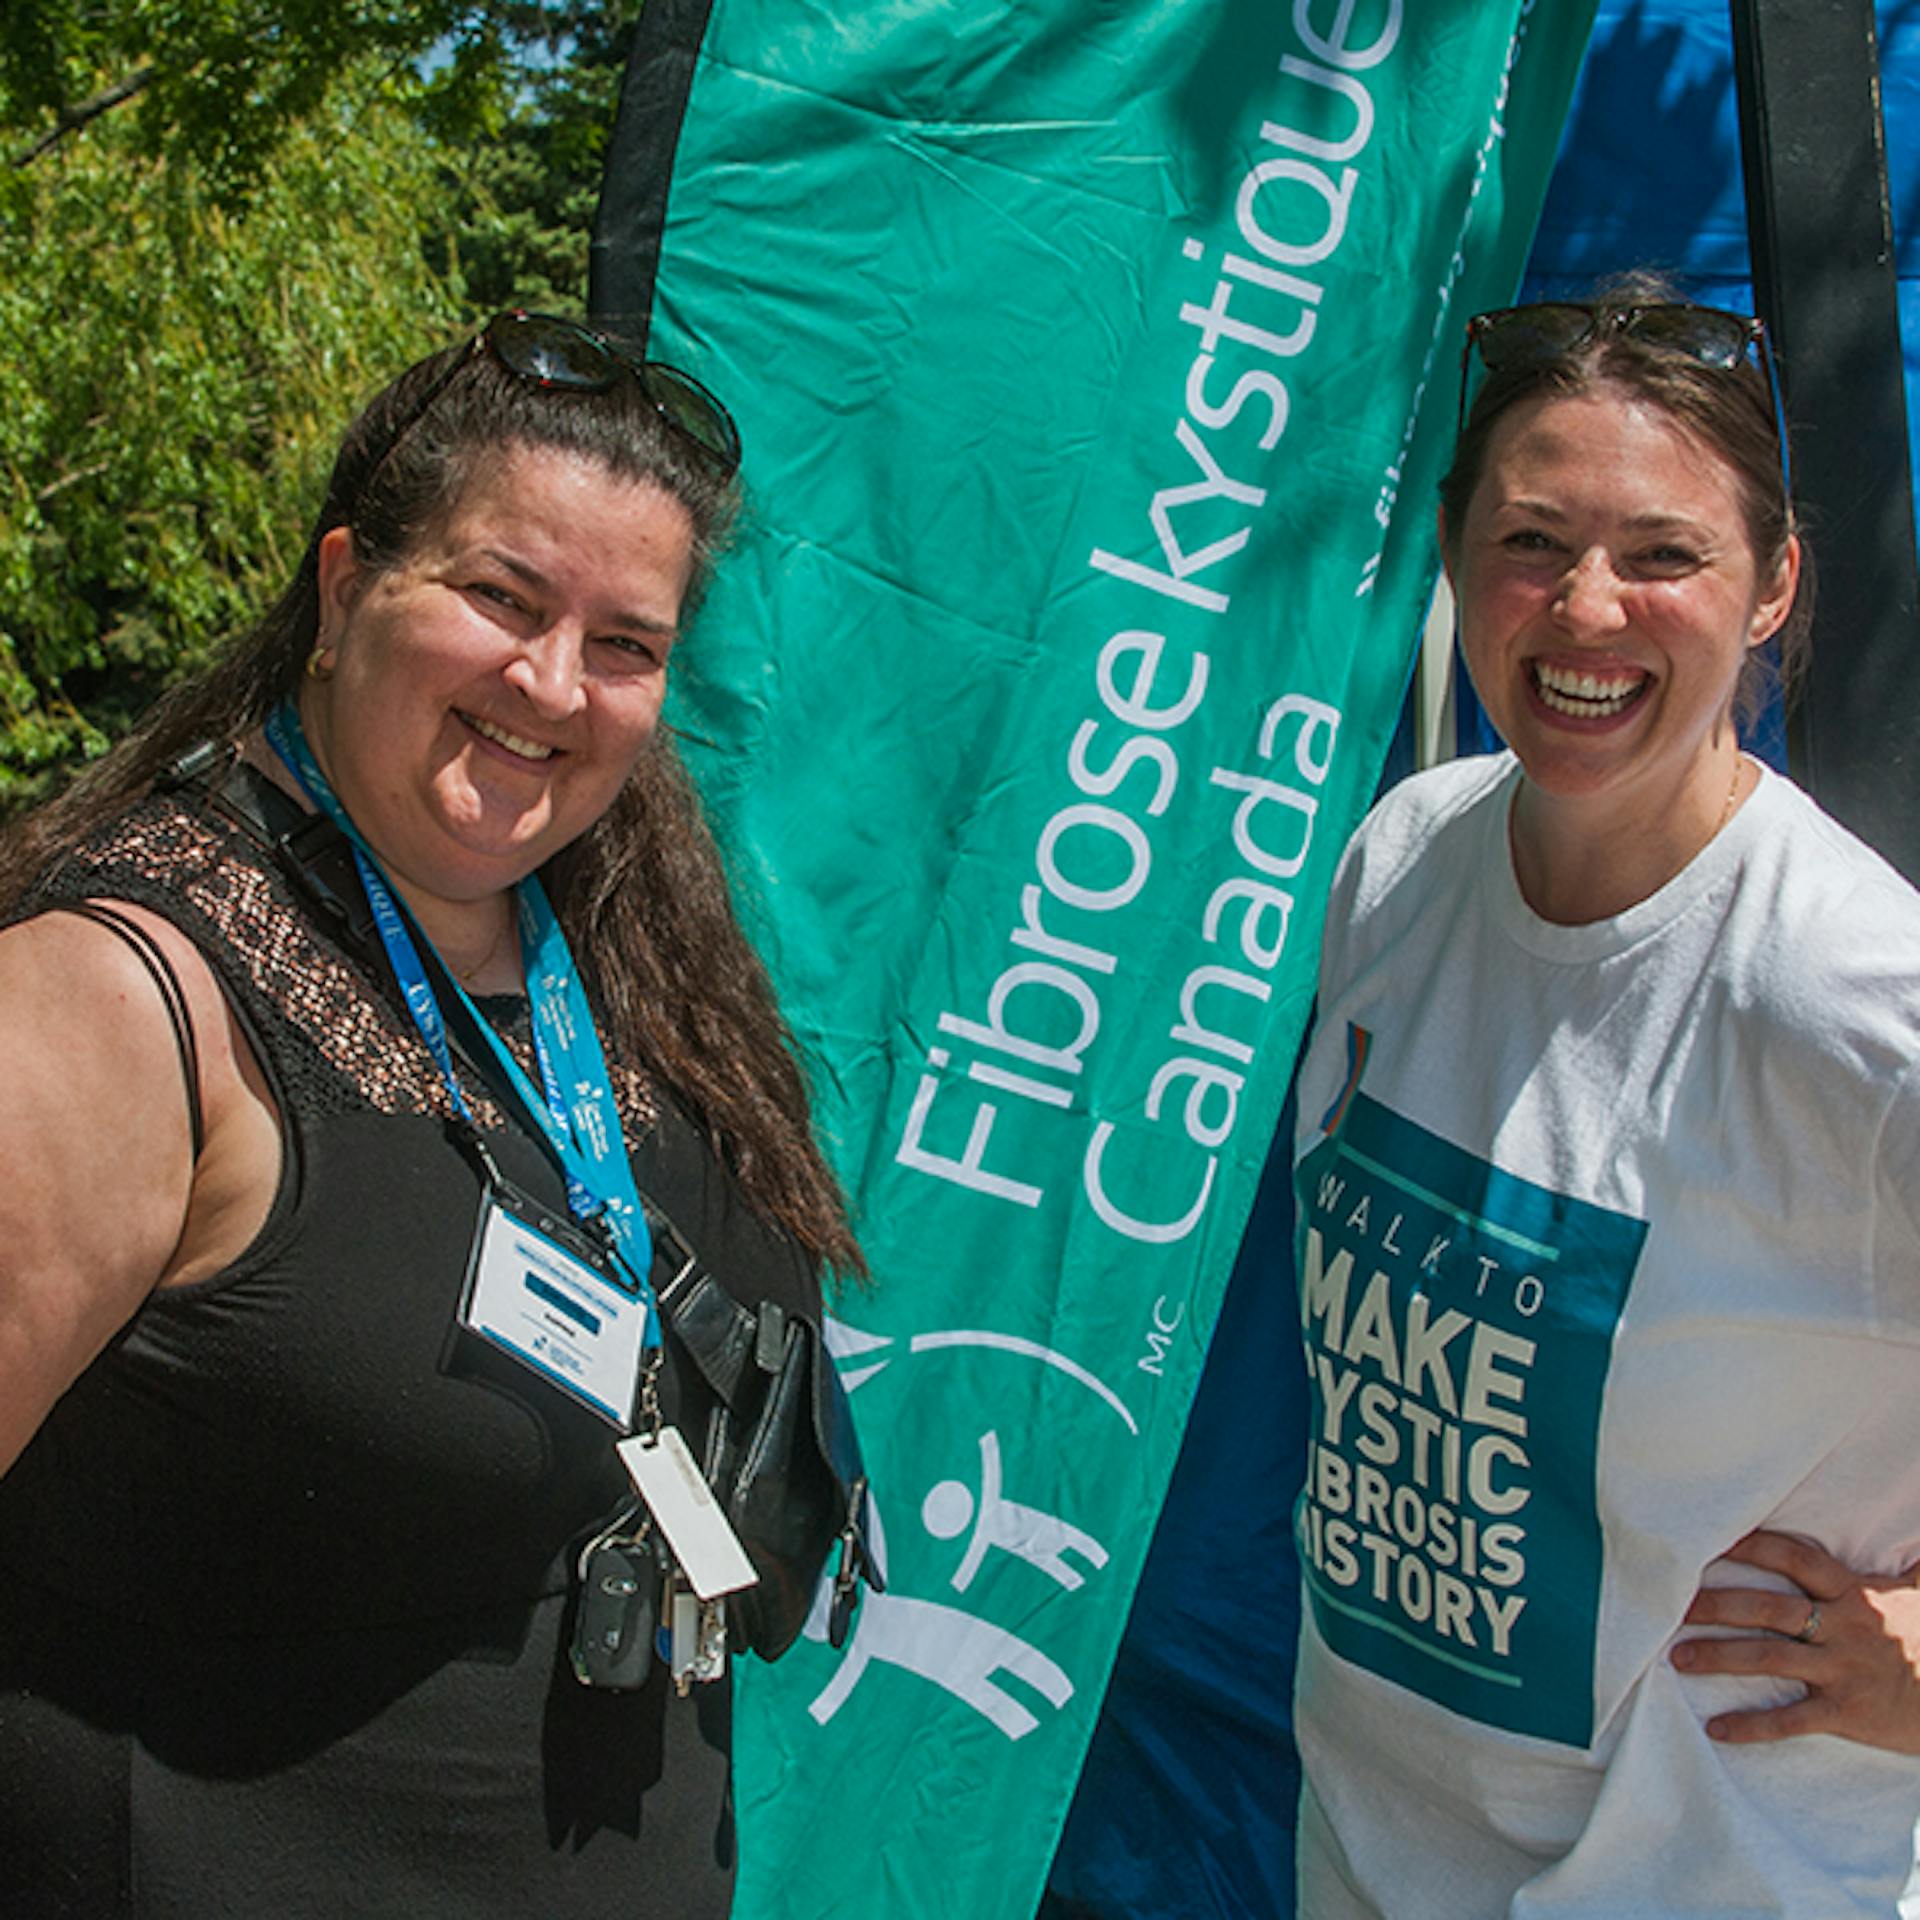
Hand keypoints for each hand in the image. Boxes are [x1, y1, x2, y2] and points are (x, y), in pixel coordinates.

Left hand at [1670, 1529, 1919, 1752]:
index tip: (1709, 1538)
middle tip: (1670, 1604)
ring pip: (1769, 1658)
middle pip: (1767, 1608)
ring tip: (1677, 1658)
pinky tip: (1717, 1730)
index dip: (1752, 1546)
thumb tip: (1909, 1541)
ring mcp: (1843, 1671)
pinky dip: (1752, 1726)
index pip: (1795, 1559)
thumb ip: (1905, 1567)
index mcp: (1855, 1594)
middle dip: (1716, 1604)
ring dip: (1719, 1657)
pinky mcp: (1848, 1714)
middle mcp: (1843, 1627)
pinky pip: (1792, 1720)